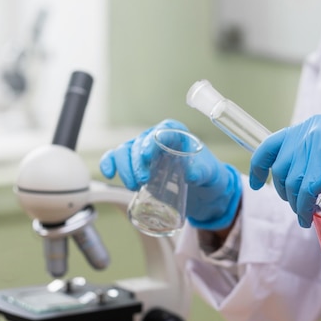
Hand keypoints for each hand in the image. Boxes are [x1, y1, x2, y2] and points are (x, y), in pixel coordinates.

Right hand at [100, 119, 241, 230]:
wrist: (202, 189)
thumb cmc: (207, 175)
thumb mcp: (211, 174)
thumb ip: (202, 171)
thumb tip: (191, 173)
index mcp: (177, 134)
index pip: (162, 130)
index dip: (151, 141)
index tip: (147, 156)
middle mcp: (156, 139)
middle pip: (139, 143)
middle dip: (136, 162)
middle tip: (143, 181)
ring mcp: (143, 151)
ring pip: (124, 151)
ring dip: (124, 168)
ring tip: (134, 186)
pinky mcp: (134, 164)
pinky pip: (115, 159)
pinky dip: (109, 164)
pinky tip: (109, 174)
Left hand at [249, 108, 320, 227]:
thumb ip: (317, 150)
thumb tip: (303, 174)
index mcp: (309, 126)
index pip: (270, 144)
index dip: (258, 166)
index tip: (256, 182)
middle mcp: (307, 135)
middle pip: (279, 170)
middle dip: (282, 191)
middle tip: (295, 203)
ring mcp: (315, 150)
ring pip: (291, 185)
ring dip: (295, 204)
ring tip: (304, 213)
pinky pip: (305, 195)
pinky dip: (304, 209)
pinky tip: (309, 217)